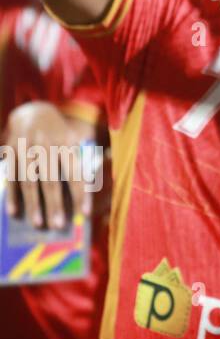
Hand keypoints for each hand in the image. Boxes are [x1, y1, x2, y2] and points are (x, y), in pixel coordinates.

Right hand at [1, 103, 94, 229]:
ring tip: (38, 224)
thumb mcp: (75, 139)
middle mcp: (46, 145)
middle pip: (51, 180)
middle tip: (58, 226)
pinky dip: (12, 195)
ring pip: (29, 181)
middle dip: (55, 204)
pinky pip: (10, 177)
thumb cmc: (60, 133)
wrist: (34, 112)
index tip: (85, 214)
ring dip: (33, 204)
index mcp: (68, 143)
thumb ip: (82, 159)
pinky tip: (14, 212)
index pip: (75, 172)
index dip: (81, 193)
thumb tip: (90, 188)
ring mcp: (26, 148)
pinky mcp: (10, 151)